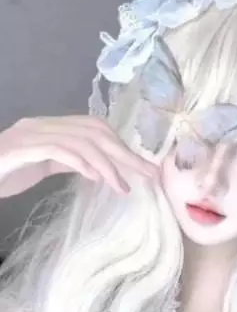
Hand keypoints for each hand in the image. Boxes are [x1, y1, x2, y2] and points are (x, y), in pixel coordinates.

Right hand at [0, 115, 157, 197]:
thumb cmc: (6, 171)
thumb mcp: (44, 166)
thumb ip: (69, 162)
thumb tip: (101, 170)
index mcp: (52, 127)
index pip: (96, 130)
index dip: (121, 146)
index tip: (141, 167)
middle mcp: (44, 125)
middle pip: (95, 133)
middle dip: (125, 154)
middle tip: (148, 174)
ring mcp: (31, 134)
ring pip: (82, 141)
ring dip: (107, 165)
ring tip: (121, 186)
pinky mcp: (21, 148)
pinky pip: (58, 150)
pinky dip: (81, 163)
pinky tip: (95, 177)